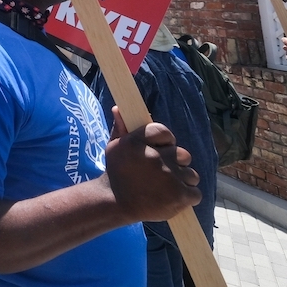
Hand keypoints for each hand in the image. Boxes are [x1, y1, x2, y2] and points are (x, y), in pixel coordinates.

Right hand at [104, 108, 200, 223]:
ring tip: (168, 188)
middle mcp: (154, 157)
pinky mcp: (180, 194)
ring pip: (191, 174)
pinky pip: (196, 193)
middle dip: (176, 164)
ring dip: (183, 181)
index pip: (164, 132)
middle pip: (183, 154)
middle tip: (163, 173)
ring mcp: (169, 176)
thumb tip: (119, 108)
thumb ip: (122, 129)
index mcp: (138, 142)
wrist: (115, 203)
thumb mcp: (115, 147)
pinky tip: (174, 198)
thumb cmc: (116, 173)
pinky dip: (188, 197)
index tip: (160, 150)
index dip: (165, 141)